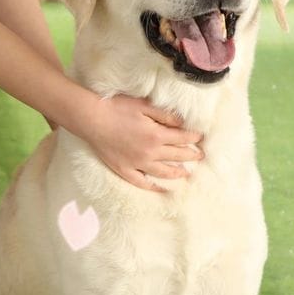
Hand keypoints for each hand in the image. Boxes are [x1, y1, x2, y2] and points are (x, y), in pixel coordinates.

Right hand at [78, 92, 203, 192]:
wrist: (92, 119)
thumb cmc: (117, 108)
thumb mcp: (144, 105)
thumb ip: (165, 115)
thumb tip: (182, 123)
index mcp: (156, 135)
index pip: (182, 138)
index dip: (194, 138)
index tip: (201, 138)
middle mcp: (150, 153)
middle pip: (177, 156)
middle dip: (191, 155)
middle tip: (200, 156)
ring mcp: (137, 164)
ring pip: (164, 172)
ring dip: (178, 173)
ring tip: (187, 173)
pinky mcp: (124, 170)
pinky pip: (142, 183)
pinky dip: (154, 187)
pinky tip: (163, 189)